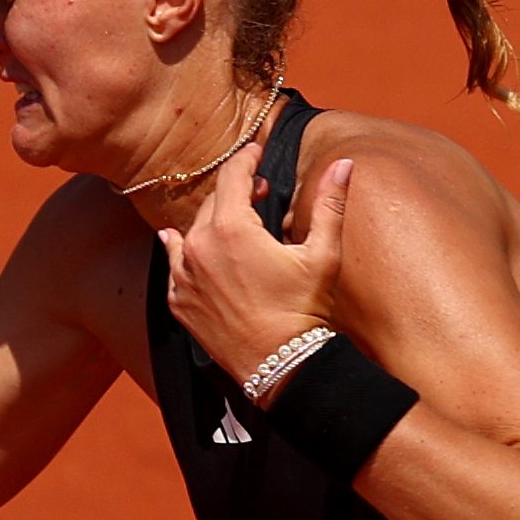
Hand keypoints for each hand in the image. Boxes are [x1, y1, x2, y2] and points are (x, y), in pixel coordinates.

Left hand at [160, 153, 354, 392]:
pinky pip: (175, 265)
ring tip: (233, 221)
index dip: (246, 159)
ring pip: (192, 232)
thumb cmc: (303, 310)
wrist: (281, 366)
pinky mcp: (178, 302)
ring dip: (212, 222)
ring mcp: (183, 277)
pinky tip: (188, 246)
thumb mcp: (322, 255)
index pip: (232, 176)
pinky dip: (186, 253)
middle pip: (212, 202)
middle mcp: (197, 247)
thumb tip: (344, 164)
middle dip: (236, 192)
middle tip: (258, 192)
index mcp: (230, 228)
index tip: (257, 153)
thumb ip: (330, 204)